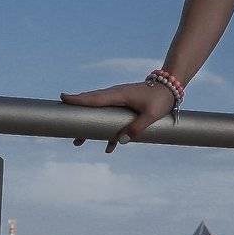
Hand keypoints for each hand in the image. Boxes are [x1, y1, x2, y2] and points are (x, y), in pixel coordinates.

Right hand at [59, 80, 176, 152]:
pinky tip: (110, 147)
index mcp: (119, 95)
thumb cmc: (160, 99)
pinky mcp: (125, 105)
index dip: (79, 99)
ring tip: (79, 142)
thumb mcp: (150, 115)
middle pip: (92, 107)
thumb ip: (136, 127)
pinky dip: (109, 131)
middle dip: (79, 118)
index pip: (95, 98)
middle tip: (67, 130)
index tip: (63, 98)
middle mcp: (116, 96)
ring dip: (91, 128)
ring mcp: (120, 100)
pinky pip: (112, 118)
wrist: (170, 88)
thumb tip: (120, 141)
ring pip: (100, 113)